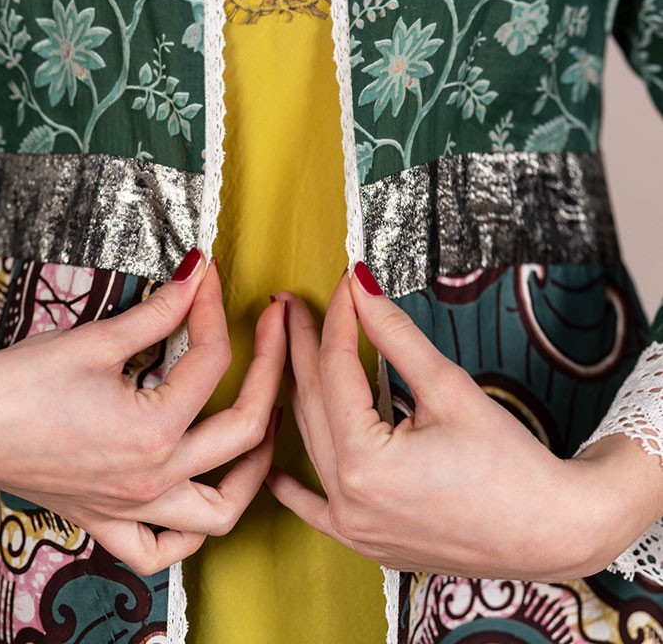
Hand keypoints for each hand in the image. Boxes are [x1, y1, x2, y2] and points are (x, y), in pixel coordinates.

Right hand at [0, 251, 286, 573]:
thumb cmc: (19, 381)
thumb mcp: (97, 338)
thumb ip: (160, 311)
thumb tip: (198, 277)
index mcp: (154, 430)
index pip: (213, 361)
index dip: (216, 308)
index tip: (211, 276)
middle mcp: (152, 480)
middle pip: (244, 431)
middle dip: (271, 372)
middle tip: (276, 333)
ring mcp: (131, 508)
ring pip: (220, 513)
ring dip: (253, 470)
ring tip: (263, 426)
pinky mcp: (105, 520)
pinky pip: (160, 551)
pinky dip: (188, 534)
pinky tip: (197, 496)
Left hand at [266, 265, 662, 580]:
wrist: (552, 531)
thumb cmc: (510, 465)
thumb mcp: (447, 388)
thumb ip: (395, 336)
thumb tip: (362, 286)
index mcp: (363, 463)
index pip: (336, 369)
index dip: (337, 318)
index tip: (340, 282)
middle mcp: (348, 500)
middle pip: (314, 402)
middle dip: (304, 346)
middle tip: (291, 304)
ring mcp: (353, 527)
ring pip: (311, 443)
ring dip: (301, 393)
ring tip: (292, 349)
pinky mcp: (366, 541)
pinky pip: (315, 507)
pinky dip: (294, 483)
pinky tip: (272, 465)